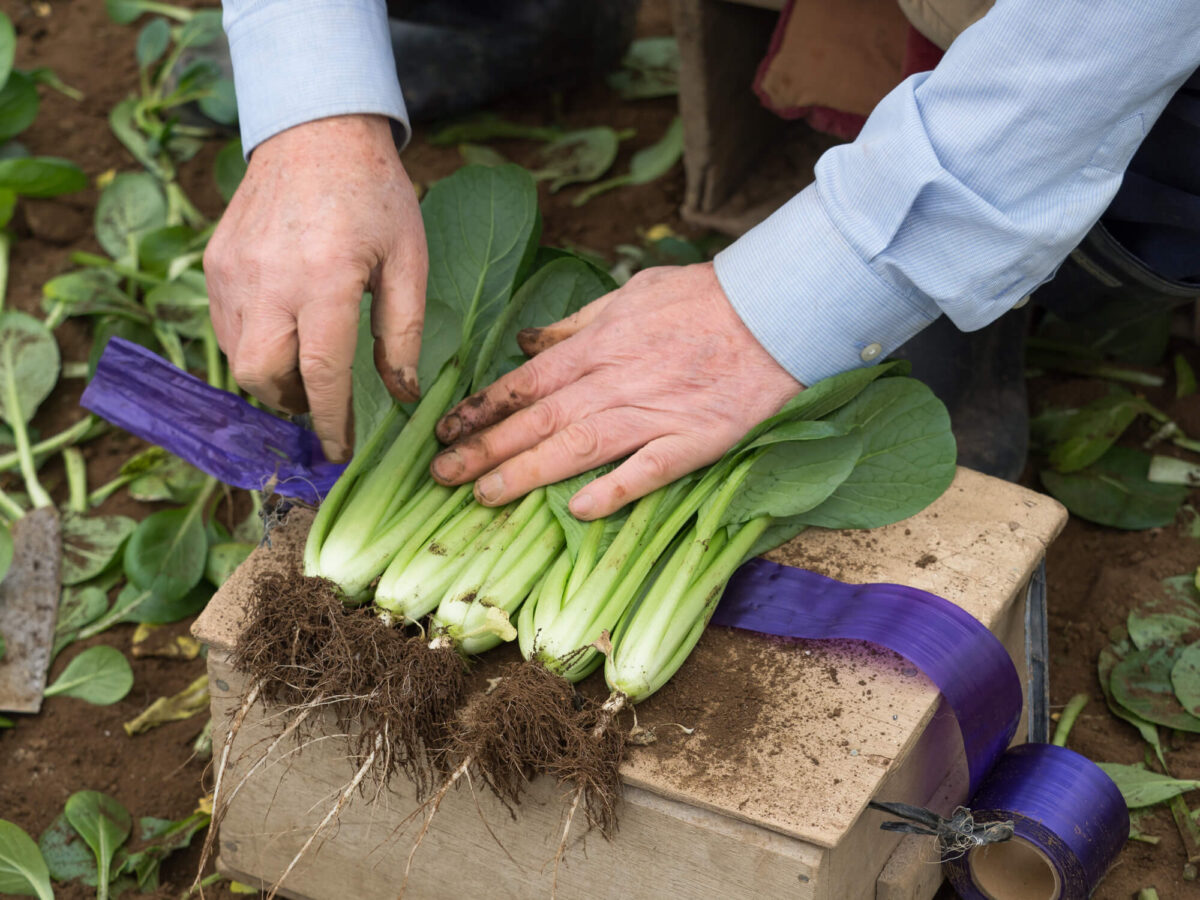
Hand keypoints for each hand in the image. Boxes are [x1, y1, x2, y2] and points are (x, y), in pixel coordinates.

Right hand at [204, 114, 427, 461]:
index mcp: (324, 279)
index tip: (340, 452)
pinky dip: (252, 346)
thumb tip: (402, 394)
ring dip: (271, 379)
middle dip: (293, 404)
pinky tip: (283, 333)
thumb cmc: (375, 195)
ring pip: (238, 358)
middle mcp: (269, 280)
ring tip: (305, 370)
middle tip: (323, 402)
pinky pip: (225, 327)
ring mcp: (234, 272)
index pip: (322, 374)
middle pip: (264, 376)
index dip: (331, 422)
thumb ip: (404, 331)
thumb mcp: (408, 260)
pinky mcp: (216, 263)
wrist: (315, 131)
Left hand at [429, 263, 803, 518]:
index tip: (446, 429)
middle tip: (441, 475)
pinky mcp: (692, 440)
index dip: (482, 408)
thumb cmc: (699, 299)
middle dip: (484, 448)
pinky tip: (579, 510)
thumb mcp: (628, 292)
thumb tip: (526, 341)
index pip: (526, 383)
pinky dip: (613, 489)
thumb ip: (575, 323)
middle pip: (537, 420)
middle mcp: (614, 381)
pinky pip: (646, 470)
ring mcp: (652, 413)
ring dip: (526, 472)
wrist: (771, 312)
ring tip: (484, 495)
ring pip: (576, 447)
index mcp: (597, 345)